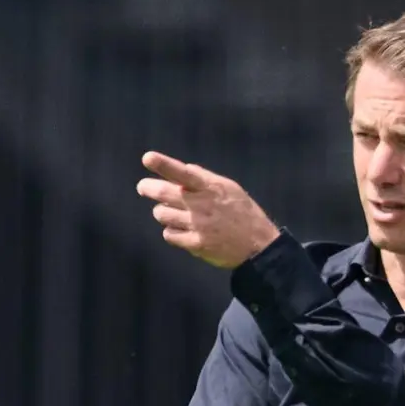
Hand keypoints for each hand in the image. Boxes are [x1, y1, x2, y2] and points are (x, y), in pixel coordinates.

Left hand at [137, 151, 282, 268]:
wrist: (260, 247)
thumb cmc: (244, 214)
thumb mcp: (231, 189)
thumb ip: (206, 178)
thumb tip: (184, 169)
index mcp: (211, 188)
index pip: (183, 173)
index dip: (164, 165)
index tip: (148, 158)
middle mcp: (202, 205)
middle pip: (163, 194)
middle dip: (148, 188)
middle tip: (144, 187)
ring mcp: (198, 226)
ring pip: (161, 214)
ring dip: (162, 212)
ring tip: (173, 213)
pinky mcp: (196, 244)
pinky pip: (169, 235)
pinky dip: (172, 231)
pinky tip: (182, 230)